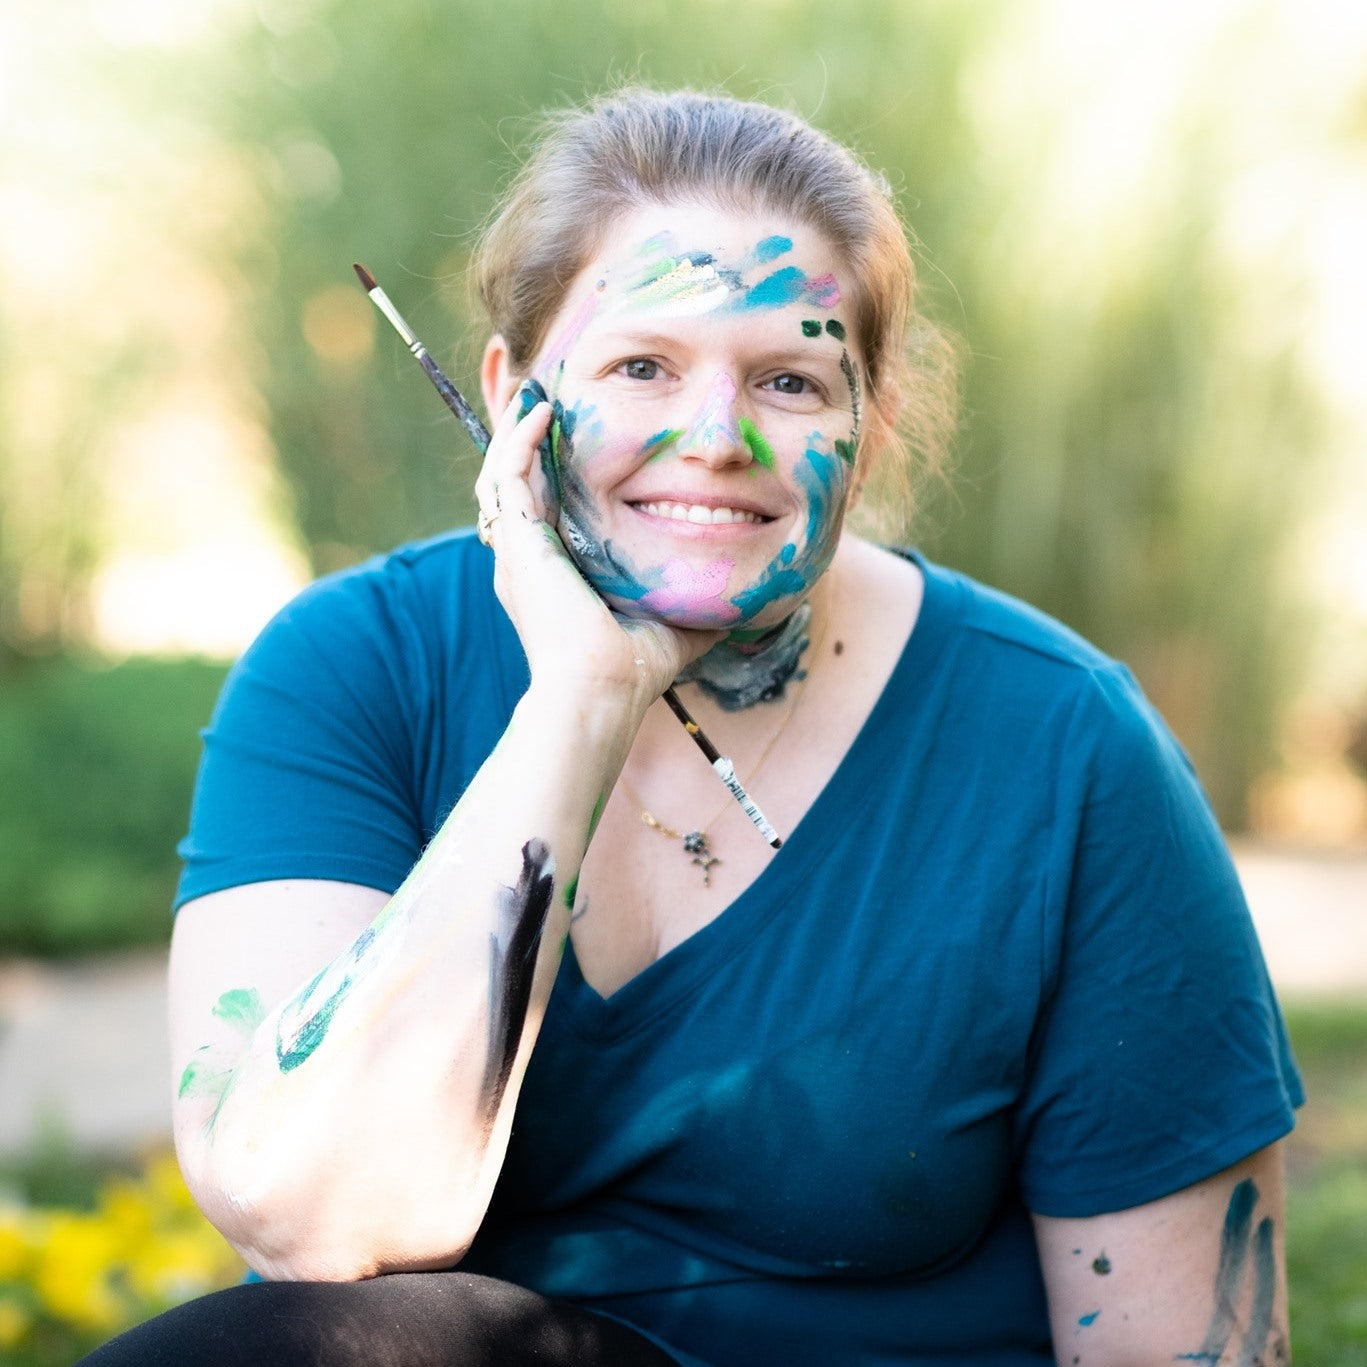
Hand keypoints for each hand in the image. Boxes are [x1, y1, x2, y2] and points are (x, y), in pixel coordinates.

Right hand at [473, 394, 721, 713]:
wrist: (604, 689)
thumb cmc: (634, 669)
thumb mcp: (672, 625)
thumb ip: (695, 605)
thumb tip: (740, 599)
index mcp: (556, 577)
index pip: (548, 511)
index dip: (557, 474)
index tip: (582, 441)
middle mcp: (529, 560)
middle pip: (519, 486)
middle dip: (530, 444)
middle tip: (552, 403)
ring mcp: (519, 549)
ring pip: (503, 473)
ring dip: (518, 430)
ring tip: (540, 394)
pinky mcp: (519, 540)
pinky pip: (508, 472)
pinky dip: (520, 437)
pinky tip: (543, 409)